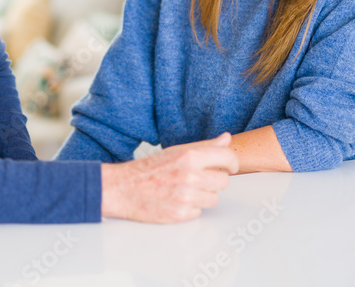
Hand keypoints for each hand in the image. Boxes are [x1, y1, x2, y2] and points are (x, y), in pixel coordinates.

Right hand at [100, 133, 238, 222]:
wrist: (123, 188)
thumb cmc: (149, 169)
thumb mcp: (176, 151)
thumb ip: (204, 146)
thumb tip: (226, 138)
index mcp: (190, 157)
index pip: (228, 158)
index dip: (231, 163)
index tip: (228, 165)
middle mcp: (190, 176)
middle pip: (224, 181)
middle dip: (214, 180)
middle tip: (199, 178)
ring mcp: (186, 197)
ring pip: (214, 198)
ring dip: (203, 195)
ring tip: (185, 189)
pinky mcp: (181, 215)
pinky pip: (200, 212)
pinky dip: (191, 208)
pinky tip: (177, 200)